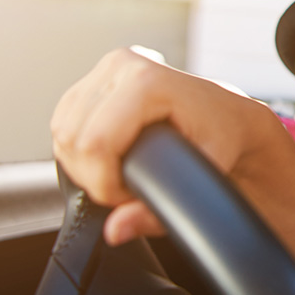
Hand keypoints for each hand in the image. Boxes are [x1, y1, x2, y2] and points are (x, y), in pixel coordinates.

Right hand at [50, 47, 268, 244]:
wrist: (234, 116)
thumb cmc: (225, 139)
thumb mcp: (204, 175)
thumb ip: (158, 211)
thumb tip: (116, 229)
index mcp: (147, 81)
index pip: (93, 143)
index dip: (104, 182)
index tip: (131, 196)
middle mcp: (123, 65)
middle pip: (71, 138)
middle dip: (94, 176)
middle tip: (131, 189)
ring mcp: (106, 68)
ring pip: (61, 130)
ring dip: (84, 164)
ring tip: (126, 173)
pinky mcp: (95, 79)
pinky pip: (64, 121)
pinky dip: (80, 149)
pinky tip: (113, 157)